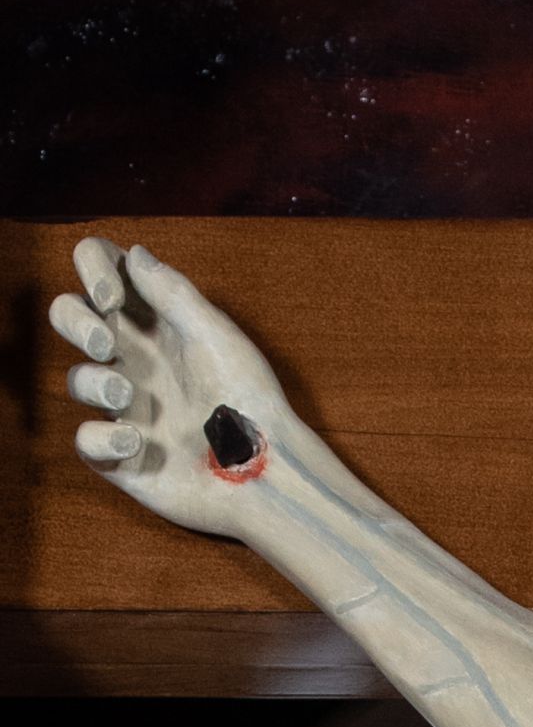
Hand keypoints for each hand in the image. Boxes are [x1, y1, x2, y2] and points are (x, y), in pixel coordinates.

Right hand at [51, 236, 293, 537]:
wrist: (267, 472)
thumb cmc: (251, 400)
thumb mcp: (216, 335)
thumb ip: (173, 293)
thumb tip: (134, 254)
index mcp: (157, 325)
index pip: (106, 273)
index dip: (93, 267)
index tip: (110, 295)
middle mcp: (136, 361)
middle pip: (70, 316)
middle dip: (72, 319)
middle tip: (105, 343)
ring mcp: (126, 407)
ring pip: (77, 379)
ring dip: (94, 382)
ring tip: (128, 396)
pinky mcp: (123, 456)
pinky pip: (86, 441)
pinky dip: (101, 438)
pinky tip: (134, 442)